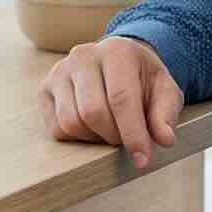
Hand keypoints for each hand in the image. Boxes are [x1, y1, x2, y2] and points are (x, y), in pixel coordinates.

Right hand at [38, 35, 183, 168]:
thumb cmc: (142, 80)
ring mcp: (60, 71)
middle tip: (125, 137)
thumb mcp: (164, 91)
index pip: (121, 98)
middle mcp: (83, 56)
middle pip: (93, 113)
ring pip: (71, 122)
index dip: (133, 134)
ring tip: (108, 130)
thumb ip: (165, 114)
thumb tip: (164, 139)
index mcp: (117, 51)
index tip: (142, 160)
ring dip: (94, 138)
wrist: (117, 63)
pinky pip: (56, 128)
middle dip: (113, 136)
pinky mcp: (45, 88)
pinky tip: (91, 127)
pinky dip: (76, 138)